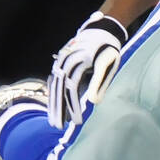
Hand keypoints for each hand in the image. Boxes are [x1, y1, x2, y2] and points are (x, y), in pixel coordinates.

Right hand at [47, 11, 126, 129]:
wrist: (100, 31)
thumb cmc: (107, 50)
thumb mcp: (107, 64)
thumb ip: (99, 82)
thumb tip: (93, 102)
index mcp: (79, 61)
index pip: (72, 88)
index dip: (73, 106)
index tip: (77, 122)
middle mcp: (66, 60)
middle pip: (59, 89)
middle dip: (59, 109)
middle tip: (58, 127)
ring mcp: (60, 61)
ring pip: (54, 86)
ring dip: (53, 104)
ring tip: (53, 121)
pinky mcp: (59, 63)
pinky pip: (53, 80)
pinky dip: (52, 94)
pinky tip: (51, 105)